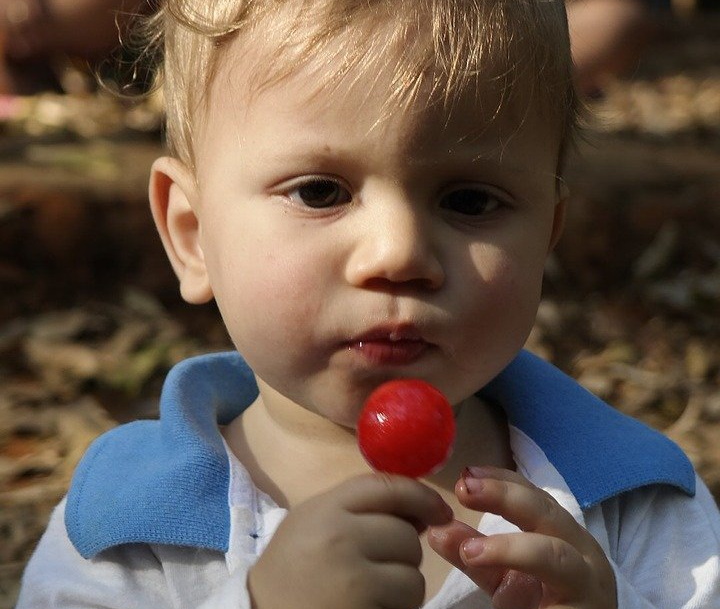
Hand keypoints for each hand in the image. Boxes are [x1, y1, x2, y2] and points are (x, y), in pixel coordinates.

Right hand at [248, 473, 452, 608]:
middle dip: (404, 554)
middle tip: (380, 568)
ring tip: (373, 592)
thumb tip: (423, 511)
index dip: (421, 495)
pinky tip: (370, 608)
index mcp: (326, 508)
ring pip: (414, 576)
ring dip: (403, 588)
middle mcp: (340, 536)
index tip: (439, 511)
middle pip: (406, 535)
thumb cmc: (290, 571)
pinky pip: (406, 608)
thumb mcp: (313, 523)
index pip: (387, 487)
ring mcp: (353, 578)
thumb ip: (359, 509)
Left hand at [427, 466, 616, 608]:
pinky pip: (556, 590)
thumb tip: (437, 528)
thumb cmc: (539, 607)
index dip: (501, 480)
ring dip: (510, 548)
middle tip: (465, 490)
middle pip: (547, 513)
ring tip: (470, 552)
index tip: (467, 474)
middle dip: (505, 497)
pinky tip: (498, 585)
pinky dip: (525, 582)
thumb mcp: (500, 576)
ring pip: (555, 554)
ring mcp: (589, 583)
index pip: (533, 495)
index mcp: (563, 534)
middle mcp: (583, 552)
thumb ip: (473, 552)